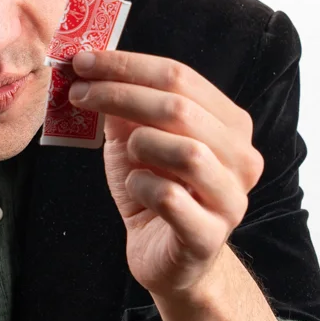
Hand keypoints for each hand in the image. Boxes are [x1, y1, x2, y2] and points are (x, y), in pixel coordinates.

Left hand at [67, 49, 263, 298]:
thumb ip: (125, 105)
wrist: (169, 259)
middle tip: (78, 93)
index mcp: (230, 124)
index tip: (83, 61)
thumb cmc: (156, 191)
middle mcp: (241, 158)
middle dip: (121, 94)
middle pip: (181, 108)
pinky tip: (136, 188)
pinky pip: (170, 198)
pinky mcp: (208, 237)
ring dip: (140, 143)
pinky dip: (142, 186)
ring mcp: (230, 199)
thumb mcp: (138, 140)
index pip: (180, 76)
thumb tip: (91, 67)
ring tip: (126, 152)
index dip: (128, 65)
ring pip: (187, 152)